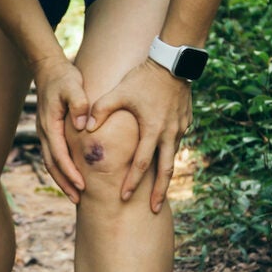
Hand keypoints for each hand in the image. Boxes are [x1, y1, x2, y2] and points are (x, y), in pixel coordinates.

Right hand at [34, 57, 90, 202]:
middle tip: (78, 199)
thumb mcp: (73, 86)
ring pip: (51, 163)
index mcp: (50, 125)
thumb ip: (79, 104)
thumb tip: (83, 126)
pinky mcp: (50, 132)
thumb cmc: (64, 77)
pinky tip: (72, 177)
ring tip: (75, 196)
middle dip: (64, 183)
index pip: (59, 155)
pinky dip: (61, 169)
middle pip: (52, 165)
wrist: (49, 69)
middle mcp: (44, 132)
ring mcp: (45, 133)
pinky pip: (54, 156)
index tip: (82, 184)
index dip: (70, 172)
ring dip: (61, 180)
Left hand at [87, 60, 192, 211]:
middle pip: (166, 171)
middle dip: (159, 192)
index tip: (124, 197)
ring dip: (166, 176)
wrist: (174, 62)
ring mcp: (181, 128)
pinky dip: (170, 157)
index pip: (141, 164)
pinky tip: (165, 162)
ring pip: (173, 158)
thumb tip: (85, 128)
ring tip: (160, 191)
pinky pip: (177, 144)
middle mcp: (170, 133)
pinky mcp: (185, 122)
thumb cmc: (144, 78)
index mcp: (153, 130)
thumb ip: (101, 110)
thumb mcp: (119, 92)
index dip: (132, 182)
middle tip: (154, 209)